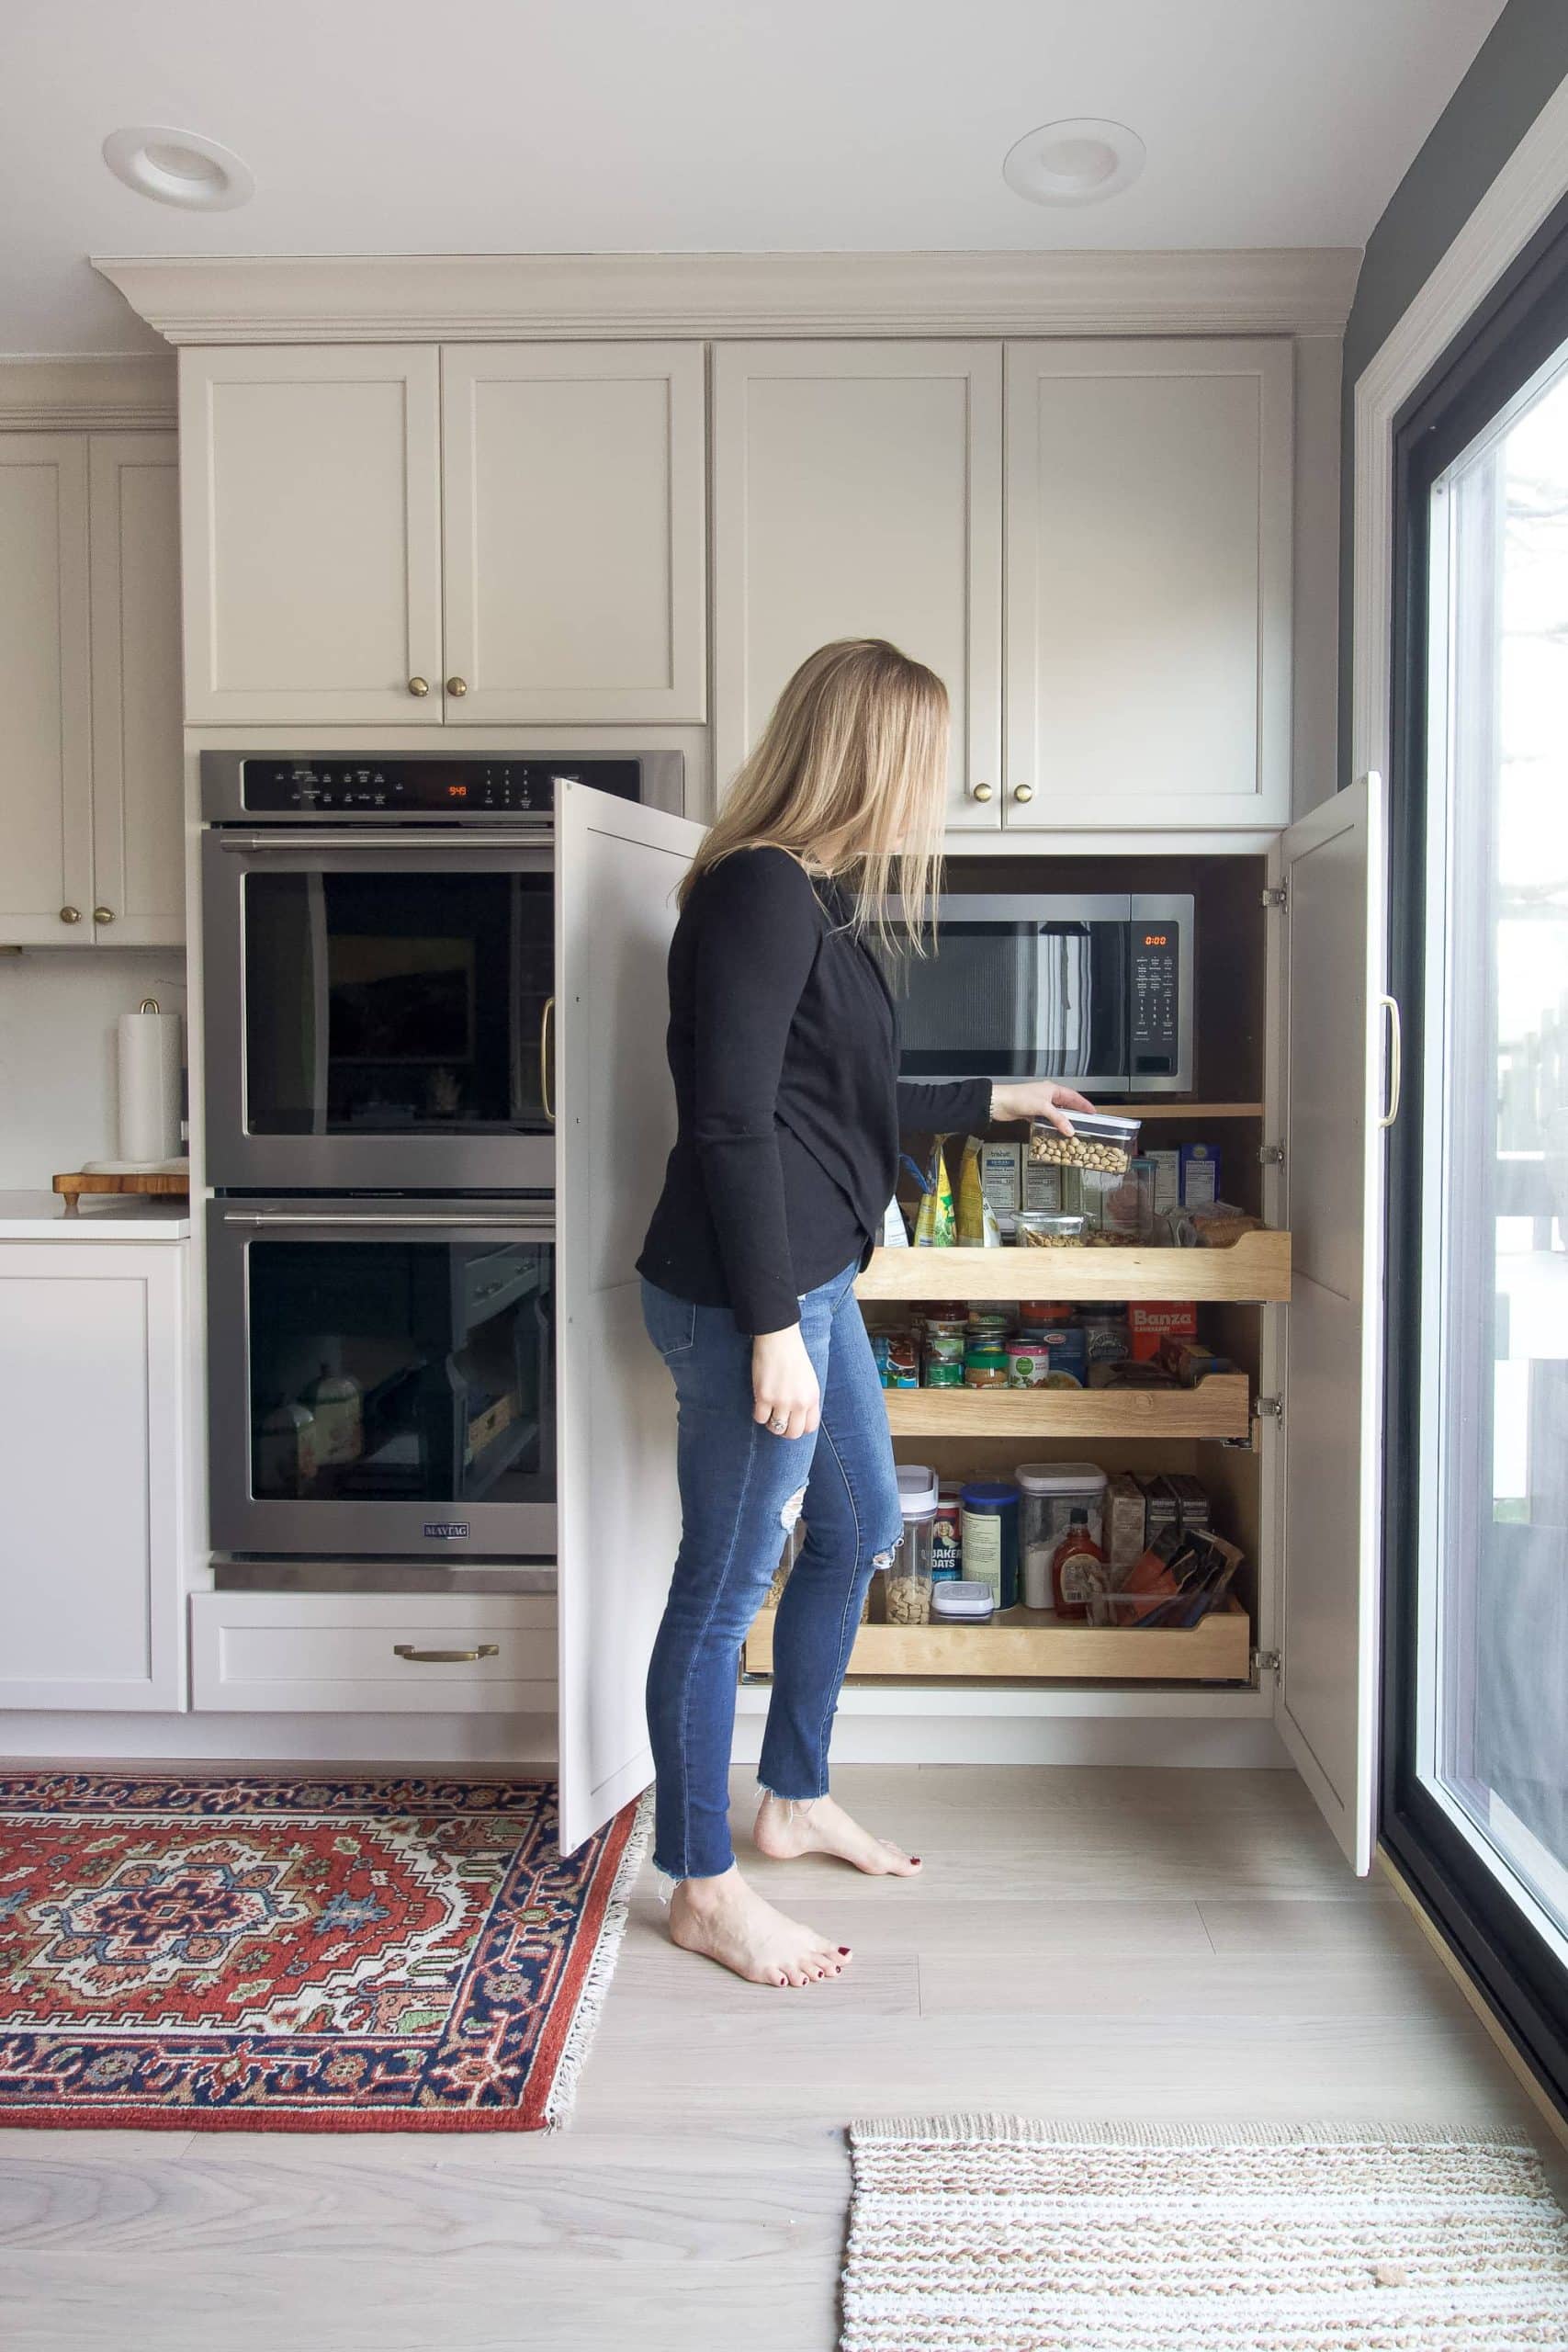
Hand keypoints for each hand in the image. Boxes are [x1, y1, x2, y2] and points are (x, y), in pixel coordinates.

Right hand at [752, 1326, 820, 1440]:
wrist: (779, 1340)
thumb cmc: (793, 1357)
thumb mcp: (809, 1380)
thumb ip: (806, 1400)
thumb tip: (798, 1417)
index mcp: (812, 1398)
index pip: (809, 1427)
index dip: (799, 1428)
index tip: (792, 1422)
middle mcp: (799, 1403)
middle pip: (793, 1433)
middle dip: (785, 1430)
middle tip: (778, 1421)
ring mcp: (781, 1401)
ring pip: (775, 1428)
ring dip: (771, 1422)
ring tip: (769, 1411)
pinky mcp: (764, 1397)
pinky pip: (760, 1418)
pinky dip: (759, 1414)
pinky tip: (760, 1404)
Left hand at [988, 1081, 1096, 1136]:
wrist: (999, 1103)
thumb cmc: (1017, 1097)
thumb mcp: (1042, 1107)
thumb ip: (1058, 1119)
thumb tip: (1069, 1129)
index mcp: (1052, 1089)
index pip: (1073, 1096)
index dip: (1083, 1104)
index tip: (1092, 1111)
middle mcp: (1046, 1096)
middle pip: (1065, 1105)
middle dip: (1075, 1113)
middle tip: (1084, 1121)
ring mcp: (1039, 1104)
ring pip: (1055, 1113)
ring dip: (1062, 1121)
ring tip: (1071, 1129)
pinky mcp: (1031, 1113)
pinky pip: (1046, 1119)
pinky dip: (1051, 1125)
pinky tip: (1054, 1131)